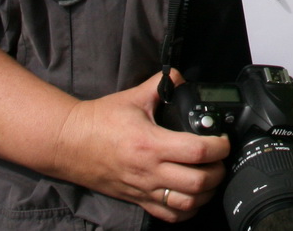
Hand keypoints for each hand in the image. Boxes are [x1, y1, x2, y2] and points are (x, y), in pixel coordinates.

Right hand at [49, 72, 228, 222]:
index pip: (197, 151)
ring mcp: (143, 189)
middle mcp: (149, 171)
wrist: (69, 142)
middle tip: (220, 160)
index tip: (223, 140)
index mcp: (151, 143)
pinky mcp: (137, 200)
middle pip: (198, 182)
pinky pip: (168, 215)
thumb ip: (162, 84)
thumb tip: (181, 77)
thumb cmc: (99, 121)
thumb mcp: (133, 97)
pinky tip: (193, 197)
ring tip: (210, 178)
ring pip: (186, 204)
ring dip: (206, 193)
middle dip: (217, 172)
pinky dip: (187, 211)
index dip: (219, 146)